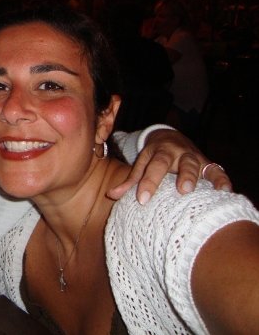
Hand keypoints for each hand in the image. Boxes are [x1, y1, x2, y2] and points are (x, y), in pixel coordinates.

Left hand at [108, 128, 231, 203]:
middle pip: (181, 163)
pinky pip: (217, 171)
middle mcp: (178, 153)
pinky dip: (222, 179)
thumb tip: (111, 195)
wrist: (171, 137)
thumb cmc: (154, 156)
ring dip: (201, 178)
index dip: (149, 182)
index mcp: (159, 152)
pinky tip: (224, 192)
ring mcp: (195, 157)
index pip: (154, 166)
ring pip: (200, 165)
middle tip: (182, 190)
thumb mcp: (141, 163)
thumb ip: (129, 181)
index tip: (142, 199)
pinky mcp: (208, 163)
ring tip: (201, 191)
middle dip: (183, 175)